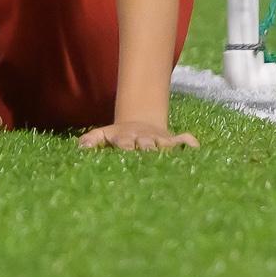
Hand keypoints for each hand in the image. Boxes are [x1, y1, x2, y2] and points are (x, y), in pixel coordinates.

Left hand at [77, 120, 199, 151]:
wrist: (139, 123)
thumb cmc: (118, 136)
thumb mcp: (103, 134)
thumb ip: (91, 140)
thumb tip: (80, 147)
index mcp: (125, 138)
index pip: (124, 143)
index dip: (125, 146)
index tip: (126, 150)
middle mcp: (142, 139)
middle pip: (146, 144)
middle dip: (147, 148)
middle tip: (149, 153)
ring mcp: (157, 139)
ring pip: (163, 144)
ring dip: (166, 147)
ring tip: (171, 152)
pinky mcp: (170, 140)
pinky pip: (182, 140)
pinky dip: (188, 142)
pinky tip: (195, 147)